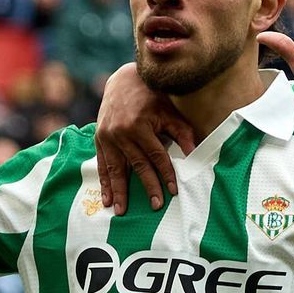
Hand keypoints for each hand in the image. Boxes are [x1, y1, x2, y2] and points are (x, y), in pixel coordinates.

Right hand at [94, 62, 194, 212]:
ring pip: (115, 169)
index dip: (165, 173)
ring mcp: (107, 137)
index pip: (156, 155)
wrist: (123, 81)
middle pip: (137, 165)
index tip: (172, 191)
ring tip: (121, 211)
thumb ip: (181, 132)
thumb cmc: (152, 98)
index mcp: (139, 126)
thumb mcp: (169, 111)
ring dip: (119, 191)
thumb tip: (194, 152)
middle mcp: (120, 133)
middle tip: (155, 207)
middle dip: (147, 187)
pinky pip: (101, 164)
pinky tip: (106, 198)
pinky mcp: (98, 139)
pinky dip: (104, 182)